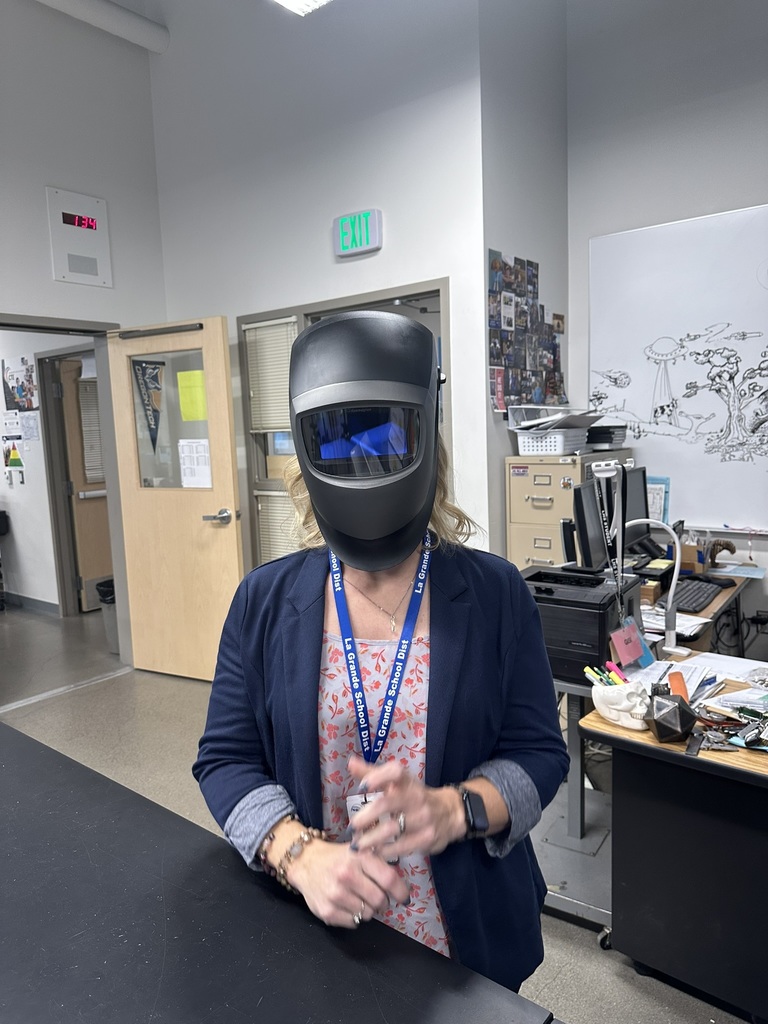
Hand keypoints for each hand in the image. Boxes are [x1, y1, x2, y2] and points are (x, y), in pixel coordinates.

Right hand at [287, 836, 409, 928]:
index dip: (400, 892)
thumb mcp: (359, 850)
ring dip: (368, 909)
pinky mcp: (327, 911)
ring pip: (368, 914)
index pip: (388, 879)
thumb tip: (404, 884)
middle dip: (383, 902)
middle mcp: (347, 875)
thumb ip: (380, 862)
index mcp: (359, 857)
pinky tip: (347, 904)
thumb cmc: (338, 857)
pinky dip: (354, 917)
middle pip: (380, 900)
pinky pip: (353, 923)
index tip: (404, 898)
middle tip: (378, 898)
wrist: (305, 862)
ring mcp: (335, 895)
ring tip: (358, 898)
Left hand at [347, 754, 464, 857]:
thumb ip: (374, 774)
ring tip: (357, 846)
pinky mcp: (427, 838)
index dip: (377, 777)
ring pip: (391, 829)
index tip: (362, 788)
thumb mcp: (399, 783)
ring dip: (370, 839)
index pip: (395, 772)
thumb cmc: (415, 796)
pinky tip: (374, 852)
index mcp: (407, 781)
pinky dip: (384, 851)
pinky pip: (401, 847)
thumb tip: (351, 762)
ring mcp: (423, 818)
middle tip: (351, 827)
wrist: (451, 813)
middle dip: (366, 817)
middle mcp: (416, 796)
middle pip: (387, 803)